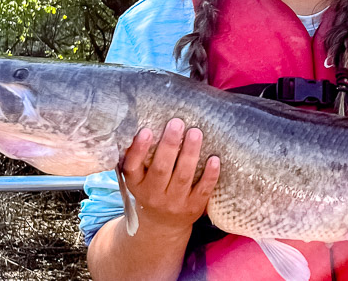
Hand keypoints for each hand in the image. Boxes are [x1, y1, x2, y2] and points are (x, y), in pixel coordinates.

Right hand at [120, 118, 220, 233]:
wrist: (163, 225)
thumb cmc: (151, 190)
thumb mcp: (138, 178)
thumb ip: (139, 157)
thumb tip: (143, 122)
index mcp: (136, 184)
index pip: (133, 167)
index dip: (139, 149)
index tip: (146, 131)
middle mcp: (153, 195)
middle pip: (161, 169)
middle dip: (169, 145)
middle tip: (177, 123)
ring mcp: (174, 203)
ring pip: (183, 177)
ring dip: (190, 153)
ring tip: (195, 132)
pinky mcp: (193, 207)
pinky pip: (203, 190)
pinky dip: (210, 175)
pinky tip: (214, 159)